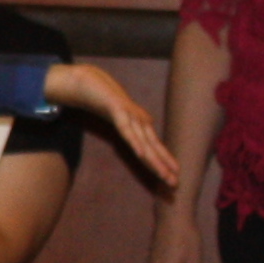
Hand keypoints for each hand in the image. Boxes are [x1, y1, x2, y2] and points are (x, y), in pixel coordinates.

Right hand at [45, 65, 178, 191]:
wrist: (88, 80)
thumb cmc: (103, 100)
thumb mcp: (119, 118)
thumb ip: (129, 128)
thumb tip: (138, 140)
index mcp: (139, 123)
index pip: (154, 146)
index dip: (164, 162)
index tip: (173, 178)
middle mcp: (138, 119)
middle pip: (153, 146)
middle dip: (164, 165)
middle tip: (174, 182)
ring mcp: (128, 113)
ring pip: (143, 140)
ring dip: (154, 158)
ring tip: (163, 174)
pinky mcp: (116, 107)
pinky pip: (125, 128)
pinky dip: (134, 141)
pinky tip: (140, 154)